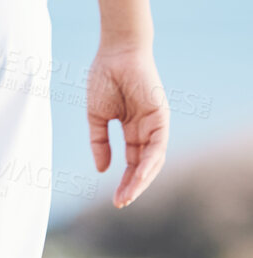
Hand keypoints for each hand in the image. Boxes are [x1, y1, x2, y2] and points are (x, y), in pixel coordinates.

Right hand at [86, 43, 167, 207]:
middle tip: (120, 204)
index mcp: (132, 129)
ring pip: (153, 160)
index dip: (123, 181)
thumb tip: (103, 169)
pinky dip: (149, 162)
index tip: (113, 200)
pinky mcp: (161, 116)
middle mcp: (146, 129)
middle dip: (132, 186)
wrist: (115, 53)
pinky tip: (138, 177)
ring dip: (141, 180)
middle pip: (144, 165)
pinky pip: (158, 145)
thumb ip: (99, 142)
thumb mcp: (96, 117)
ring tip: (127, 196)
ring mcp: (155, 123)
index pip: (130, 162)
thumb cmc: (104, 79)